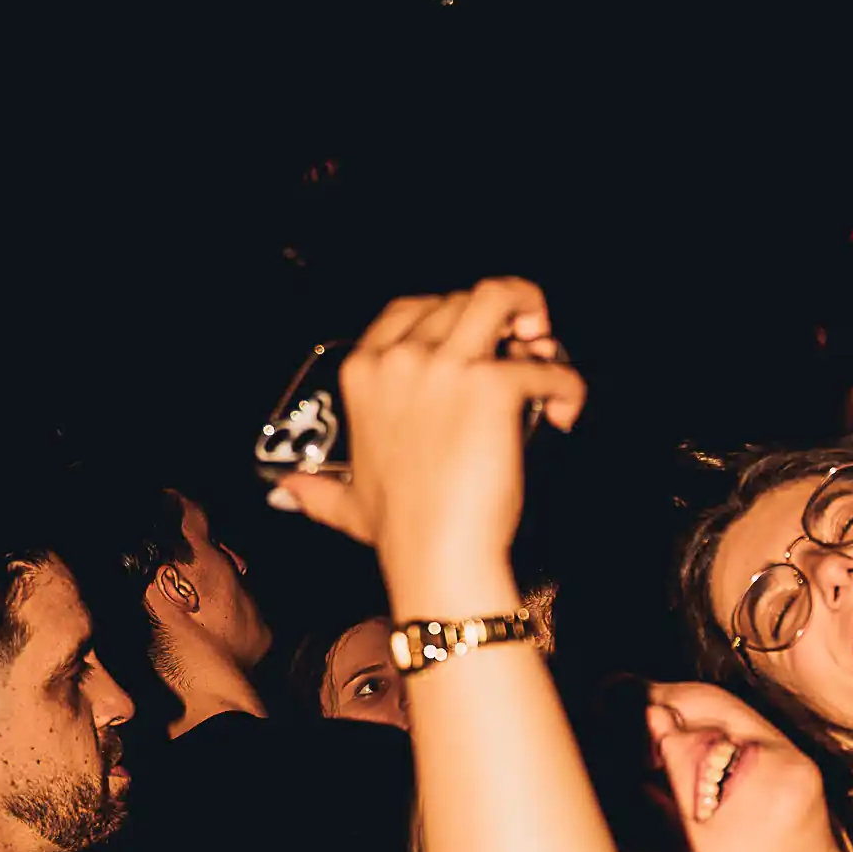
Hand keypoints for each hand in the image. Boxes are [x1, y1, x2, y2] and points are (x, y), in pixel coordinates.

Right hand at [267, 279, 585, 606]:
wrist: (435, 553)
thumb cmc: (400, 531)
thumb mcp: (345, 504)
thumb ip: (316, 493)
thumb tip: (286, 496)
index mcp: (365, 372)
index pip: (410, 308)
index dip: (449, 316)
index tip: (473, 344)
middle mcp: (402, 359)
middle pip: (460, 301)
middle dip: (496, 321)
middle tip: (520, 355)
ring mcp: (446, 367)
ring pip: (499, 298)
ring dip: (531, 311)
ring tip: (547, 347)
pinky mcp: (492, 386)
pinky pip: (545, 363)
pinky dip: (567, 382)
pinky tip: (566, 409)